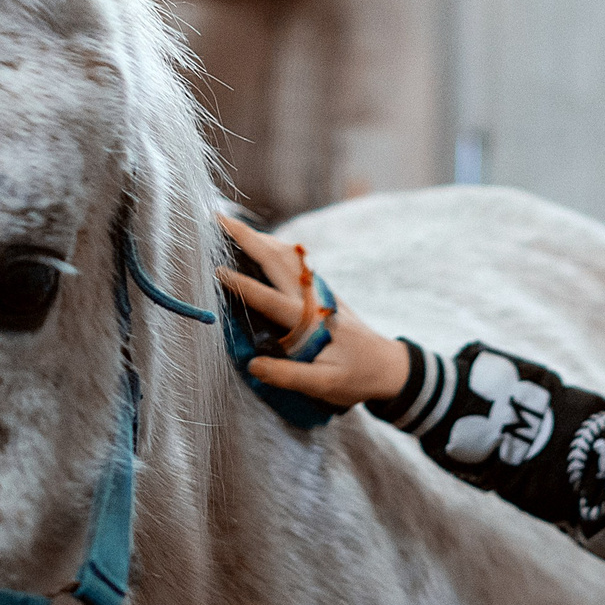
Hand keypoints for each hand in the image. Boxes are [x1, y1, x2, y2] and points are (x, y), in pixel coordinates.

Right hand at [215, 215, 411, 408]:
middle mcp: (313, 298)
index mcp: (309, 320)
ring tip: (232, 226)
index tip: (215, 271)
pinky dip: (274, 248)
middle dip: (246, 237)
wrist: (390, 366)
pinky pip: (295, 263)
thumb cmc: (357, 377)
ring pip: (286, 255)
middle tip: (217, 219)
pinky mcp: (323, 293)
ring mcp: (319, 292)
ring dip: (259, 238)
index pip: (268, 298)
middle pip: (276, 260)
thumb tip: (253, 365)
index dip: (241, 285)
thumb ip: (288, 375)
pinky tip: (264, 245)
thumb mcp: (325, 385)